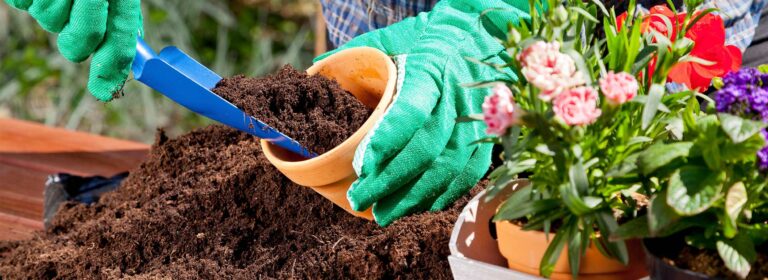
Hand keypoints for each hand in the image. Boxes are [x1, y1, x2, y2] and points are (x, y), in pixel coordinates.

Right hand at [5, 0, 142, 100]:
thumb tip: (127, 57)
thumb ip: (121, 17)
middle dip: (77, 42)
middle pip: (78, 43)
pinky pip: (23, 3)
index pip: (118, 40)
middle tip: (76, 17)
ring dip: (53, 11)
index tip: (103, 92)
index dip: (111, 70)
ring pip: (49, 22)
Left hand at [315, 0, 529, 225]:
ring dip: (414, 197)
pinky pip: (468, 173)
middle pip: (426, 149)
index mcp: (430, 69)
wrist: (483, 32)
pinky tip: (419, 205)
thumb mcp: (395, 35)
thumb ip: (359, 53)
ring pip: (448, 168)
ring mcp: (476, 119)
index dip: (387, 142)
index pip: (410, 110)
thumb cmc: (431, 35)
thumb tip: (317, 67)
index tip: (362, 166)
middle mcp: (456, 97)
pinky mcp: (488, 135)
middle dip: (390, 182)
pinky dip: (443, 194)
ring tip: (384, 213)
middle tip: (360, 199)